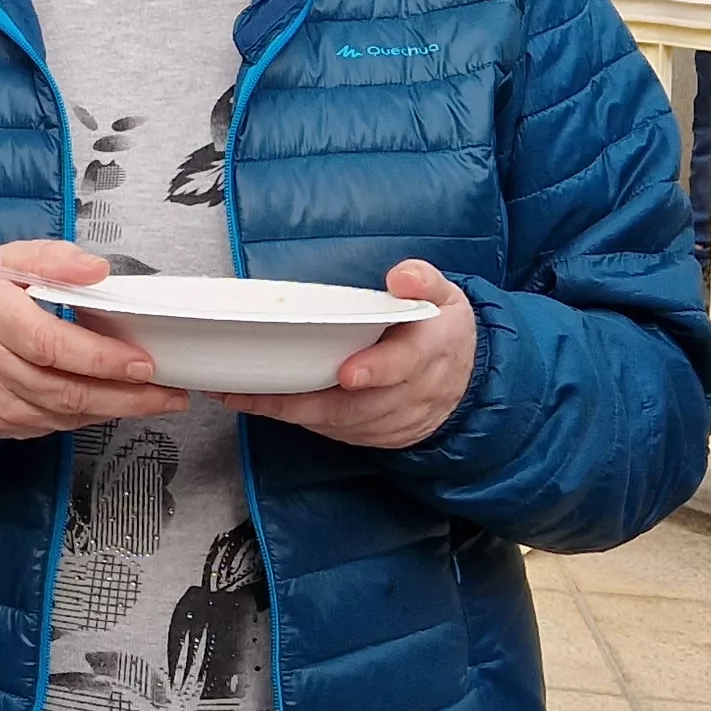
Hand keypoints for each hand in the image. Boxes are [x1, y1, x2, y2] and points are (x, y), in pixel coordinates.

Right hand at [0, 242, 188, 437]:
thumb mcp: (4, 257)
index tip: (142, 363)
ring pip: (57, 414)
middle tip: (167, 393)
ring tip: (152, 400)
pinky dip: (81, 418)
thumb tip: (97, 270)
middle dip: (123, 396)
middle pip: (62, 390)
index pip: (50, 344)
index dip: (99, 358)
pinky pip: (44, 426)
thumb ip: (52, 258)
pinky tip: (108, 405)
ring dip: (109, 411)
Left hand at [217, 261, 477, 448]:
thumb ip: (422, 281)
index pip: (407, 363)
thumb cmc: (440, 330)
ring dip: (295, 413)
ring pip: (346, 423)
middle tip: (265, 392)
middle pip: (365, 403)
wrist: (464, 378)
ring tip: (246, 396)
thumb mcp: (444, 295)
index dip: (377, 370)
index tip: (348, 373)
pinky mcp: (380, 434)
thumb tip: (402, 276)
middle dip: (314, 401)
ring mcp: (398, 418)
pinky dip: (303, 422)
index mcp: (433, 349)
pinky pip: (340, 434)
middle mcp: (417, 390)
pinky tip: (268, 405)